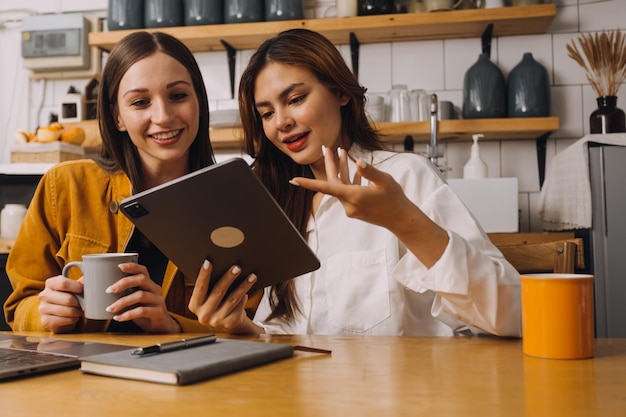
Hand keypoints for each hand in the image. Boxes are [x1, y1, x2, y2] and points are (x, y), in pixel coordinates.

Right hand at [38, 275, 83, 332]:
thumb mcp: (76, 287)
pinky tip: (73, 317)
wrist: (61, 313)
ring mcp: (43, 309)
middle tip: (81, 303)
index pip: (63, 283)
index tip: (82, 290)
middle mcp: (44, 295)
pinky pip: (66, 320)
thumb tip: (92, 276)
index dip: (77, 287)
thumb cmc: (70, 296)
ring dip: (77, 311)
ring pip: (68, 311)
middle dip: (79, 302)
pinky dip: (73, 319)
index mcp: (51, 283)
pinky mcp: (46, 321)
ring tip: (78, 310)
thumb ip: (82, 281)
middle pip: (68, 299)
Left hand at [104, 262, 180, 332]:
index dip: (132, 267)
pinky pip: (142, 311)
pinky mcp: (159, 313)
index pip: (143, 271)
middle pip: (142, 279)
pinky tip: (119, 317)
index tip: (119, 266)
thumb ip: (126, 295)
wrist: (161, 328)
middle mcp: (155, 290)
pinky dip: (128, 314)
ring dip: (122, 301)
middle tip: (109, 290)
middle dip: (124, 283)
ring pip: (141, 295)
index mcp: (149, 285)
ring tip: (110, 308)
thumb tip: (102, 292)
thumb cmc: (145, 313)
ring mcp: (158, 301)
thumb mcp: (136, 302)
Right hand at [188, 260, 261, 333]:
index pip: (199, 287)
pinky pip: (240, 306)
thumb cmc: (218, 302)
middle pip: (218, 292)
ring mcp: (217, 320)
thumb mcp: (209, 297)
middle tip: (237, 267)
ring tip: (251, 276)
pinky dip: (245, 296)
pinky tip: (249, 287)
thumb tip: (221, 265)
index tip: (208, 262)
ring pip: (233, 299)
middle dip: (228, 278)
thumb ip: (210, 286)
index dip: (203, 275)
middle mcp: (204, 315)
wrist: (229, 322)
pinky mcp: (230, 323)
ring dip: (243, 286)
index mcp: (195, 305)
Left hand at [291, 146, 448, 266]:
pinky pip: (347, 190)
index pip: (327, 188)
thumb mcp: (385, 181)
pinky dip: (349, 179)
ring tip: (341, 150)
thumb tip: (358, 161)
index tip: (294, 181)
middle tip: (326, 147)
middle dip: (330, 164)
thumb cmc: (395, 199)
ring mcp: (351, 207)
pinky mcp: (355, 208)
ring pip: (341, 185)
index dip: (309, 184)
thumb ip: (370, 170)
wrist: (401, 219)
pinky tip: (353, 167)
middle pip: (333, 182)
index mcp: (354, 196)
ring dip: (341, 169)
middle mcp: (349, 204)